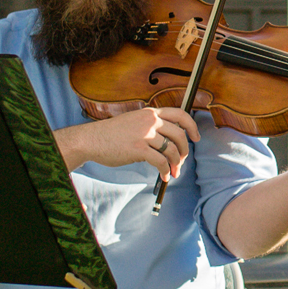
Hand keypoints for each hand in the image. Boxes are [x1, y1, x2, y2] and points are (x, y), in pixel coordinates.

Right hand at [58, 107, 201, 180]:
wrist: (92, 139)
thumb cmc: (112, 134)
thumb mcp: (134, 121)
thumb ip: (151, 126)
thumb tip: (169, 142)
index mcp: (150, 113)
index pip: (180, 114)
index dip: (192, 126)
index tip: (195, 137)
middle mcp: (150, 121)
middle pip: (180, 135)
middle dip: (184, 151)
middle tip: (181, 162)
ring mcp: (144, 134)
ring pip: (172, 150)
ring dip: (176, 164)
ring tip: (173, 172)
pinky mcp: (138, 149)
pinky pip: (160, 162)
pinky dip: (165, 171)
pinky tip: (164, 176)